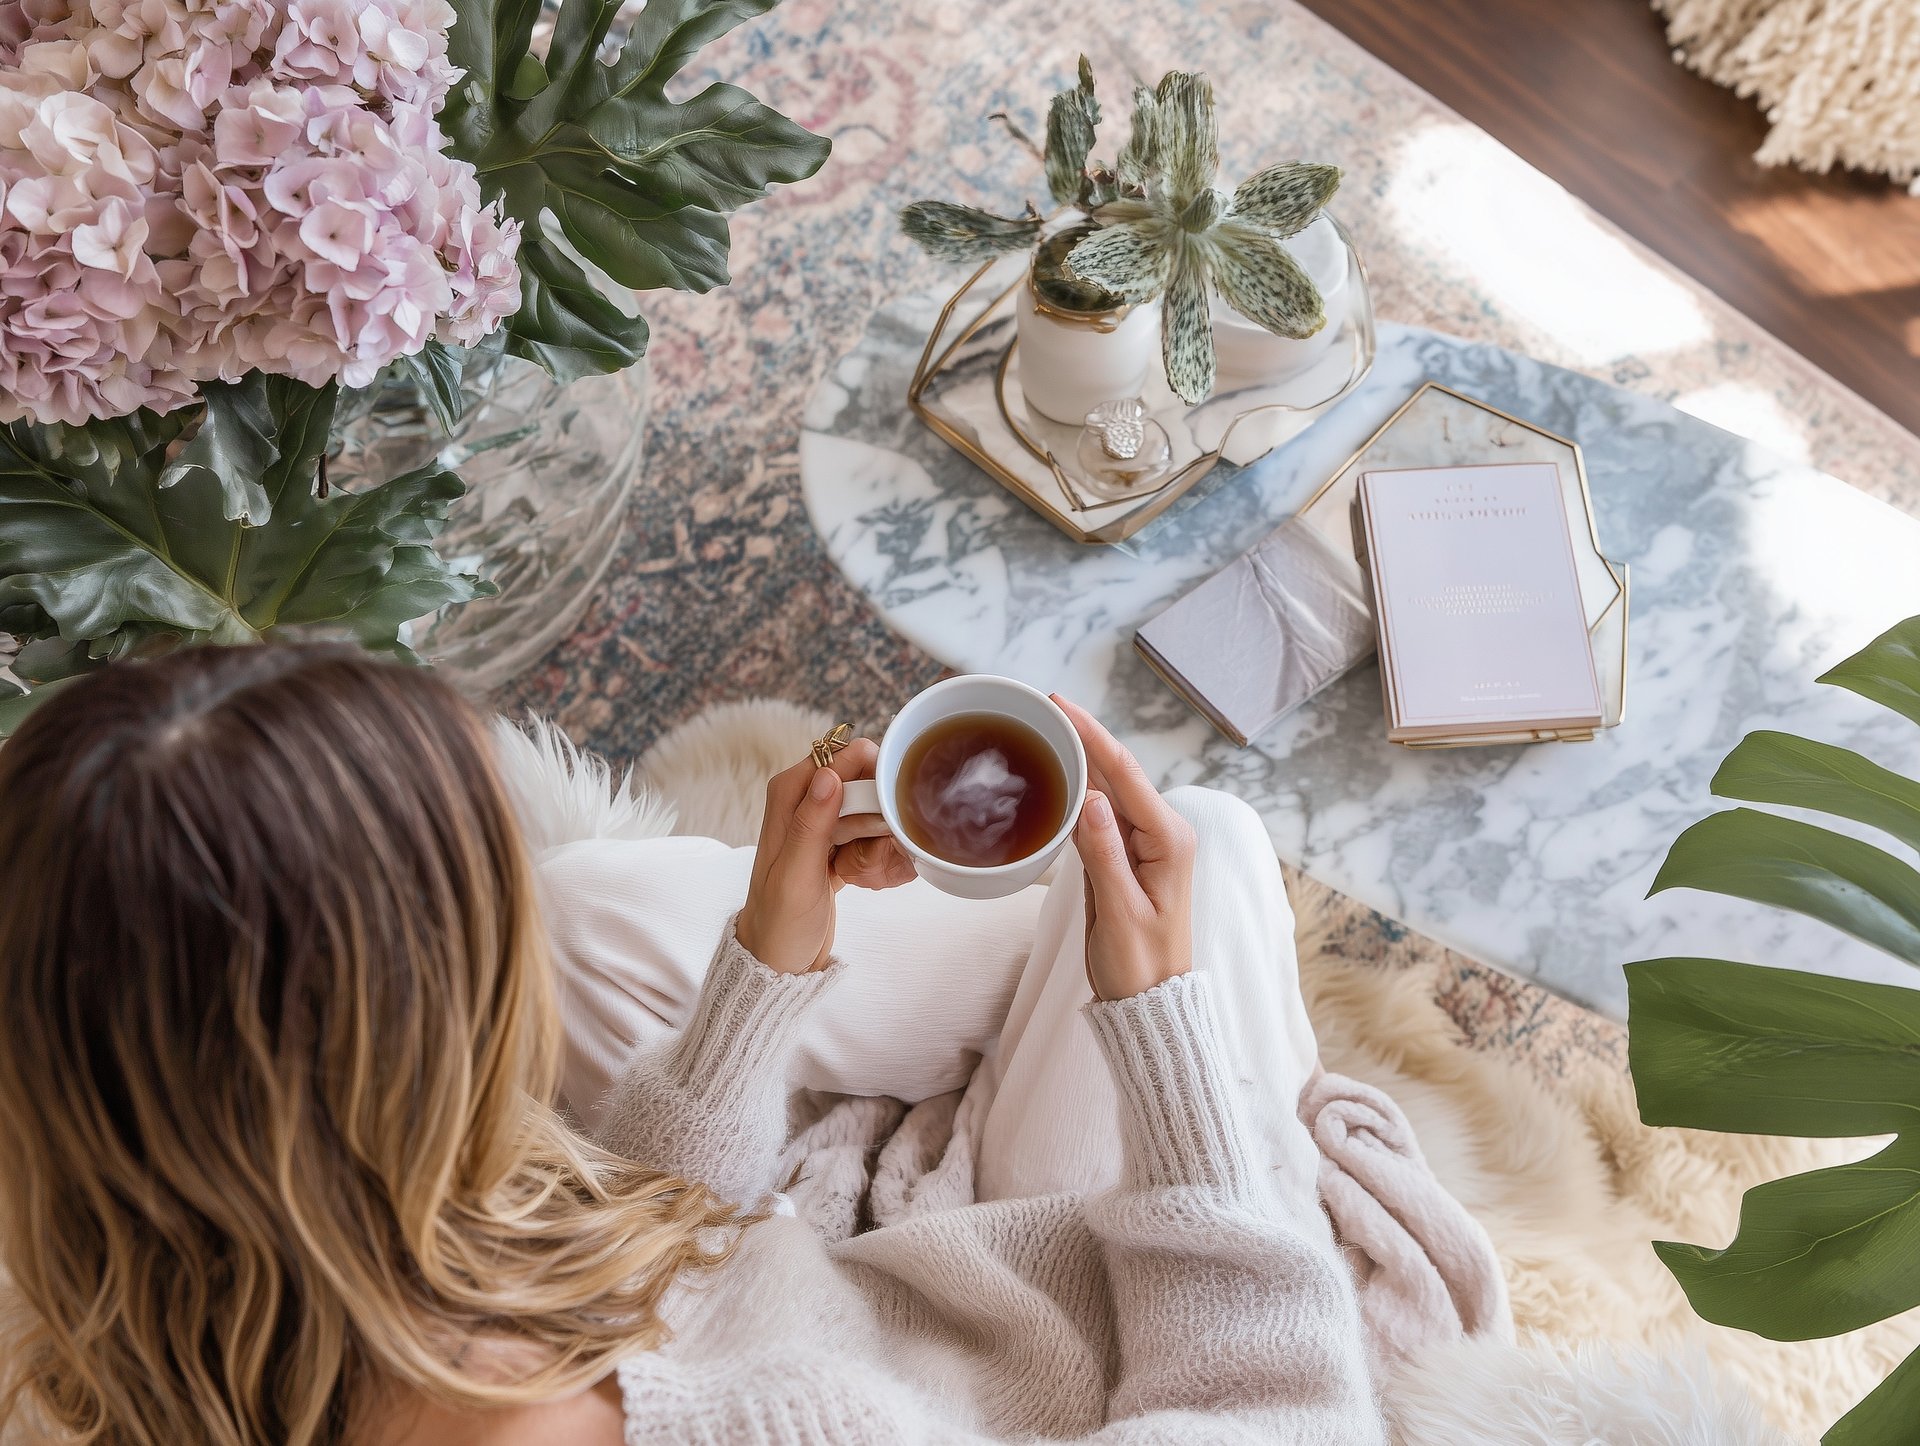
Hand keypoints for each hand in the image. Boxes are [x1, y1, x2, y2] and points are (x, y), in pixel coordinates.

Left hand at [735, 738, 915, 973]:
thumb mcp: (796, 876)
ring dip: (881, 837)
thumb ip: (810, 824)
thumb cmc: (781, 922)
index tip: (888, 807)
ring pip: (871, 808)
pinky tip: (869, 876)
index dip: (870, 774)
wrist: (779, 959)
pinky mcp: (837, 844)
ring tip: (868, 871)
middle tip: (877, 850)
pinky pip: (871, 832)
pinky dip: (878, 851)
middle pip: (861, 781)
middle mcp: (804, 801)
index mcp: (788, 796)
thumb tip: (829, 774)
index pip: (838, 757)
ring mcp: (823, 823)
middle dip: (879, 812)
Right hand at [1053, 696, 1195, 999]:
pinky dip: (1077, 790)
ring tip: (1045, 730)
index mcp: (1168, 840)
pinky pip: (1099, 814)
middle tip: (1043, 707)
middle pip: (1117, 773)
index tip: (1060, 706)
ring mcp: (1143, 844)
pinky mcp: (1125, 857)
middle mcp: (1161, 834)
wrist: (1149, 1002)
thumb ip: (1105, 853)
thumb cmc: (1140, 964)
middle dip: (1083, 737)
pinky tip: (1056, 774)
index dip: (1091, 735)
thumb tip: (1091, 797)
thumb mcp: (1121, 912)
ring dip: (1079, 758)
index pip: (1125, 774)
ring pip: (1107, 789)